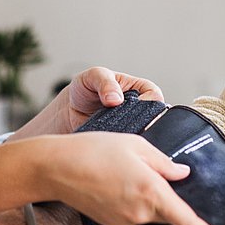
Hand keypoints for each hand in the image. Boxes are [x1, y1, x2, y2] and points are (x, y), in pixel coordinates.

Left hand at [15, 66, 163, 136]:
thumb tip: (115, 98)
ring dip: (127, 135)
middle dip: (138, 122)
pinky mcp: (123, 143)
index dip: (146, 102)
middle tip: (120, 121)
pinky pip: (128, 148)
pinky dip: (120, 146)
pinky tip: (108, 141)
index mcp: (142, 89)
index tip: (129, 105)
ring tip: (111, 130)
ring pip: (142, 135)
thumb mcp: (93, 76)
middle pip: (152, 119)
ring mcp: (133, 127)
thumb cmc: (85, 88)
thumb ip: (105, 82)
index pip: (154, 96)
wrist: (69, 110)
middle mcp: (141, 110)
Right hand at [30, 132, 224, 224]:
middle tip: (139, 170)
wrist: (56, 168)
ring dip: (144, 194)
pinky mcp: (113, 224)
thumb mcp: (136, 146)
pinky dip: (129, 200)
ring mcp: (126, 221)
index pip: (189, 221)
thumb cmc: (92, 151)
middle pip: (169, 212)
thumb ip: (165, 163)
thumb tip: (182, 174)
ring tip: (120, 172)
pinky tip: (112, 183)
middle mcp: (141, 212)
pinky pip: (133, 213)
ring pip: (150, 211)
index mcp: (152, 191)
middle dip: (165, 196)